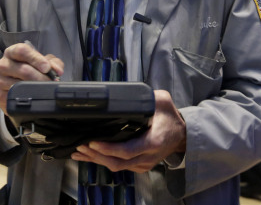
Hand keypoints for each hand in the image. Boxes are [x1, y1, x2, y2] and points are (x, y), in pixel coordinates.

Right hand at [0, 42, 63, 114]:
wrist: (19, 92)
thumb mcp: (43, 64)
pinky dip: (26, 98)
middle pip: (23, 69)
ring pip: (18, 84)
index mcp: (11, 52)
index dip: (36, 59)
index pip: (21, 50)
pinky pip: (13, 97)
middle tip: (50, 83)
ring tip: (43, 90)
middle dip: (41, 78)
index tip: (47, 68)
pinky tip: (32, 97)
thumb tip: (57, 70)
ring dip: (35, 89)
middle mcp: (2, 64)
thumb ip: (53, 63)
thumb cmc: (31, 73)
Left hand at [71, 90, 186, 172]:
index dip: (108, 148)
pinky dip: (102, 161)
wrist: (182, 135)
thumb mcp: (163, 102)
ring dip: (96, 159)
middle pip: (118, 162)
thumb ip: (148, 97)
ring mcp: (143, 164)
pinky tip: (88, 156)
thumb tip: (129, 93)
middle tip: (80, 146)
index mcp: (153, 142)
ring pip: (116, 166)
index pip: (127, 151)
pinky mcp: (138, 166)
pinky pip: (118, 166)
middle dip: (96, 155)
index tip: (92, 141)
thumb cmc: (170, 118)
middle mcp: (147, 157)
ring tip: (78, 151)